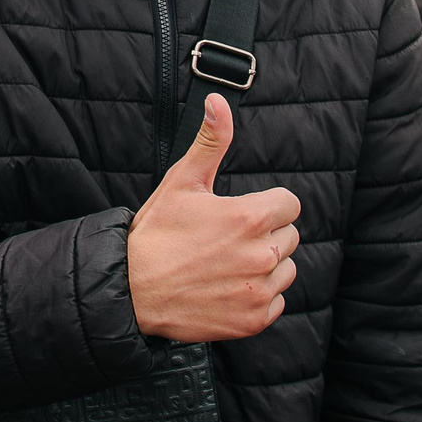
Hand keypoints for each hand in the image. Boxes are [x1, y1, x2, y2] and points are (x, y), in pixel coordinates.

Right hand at [126, 94, 301, 342]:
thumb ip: (210, 141)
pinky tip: (227, 287)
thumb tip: (218, 101)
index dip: (266, 205)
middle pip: (290, 236)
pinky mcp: (254, 320)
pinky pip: (277, 300)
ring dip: (265, 265)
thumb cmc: (156, 233)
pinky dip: (258, 295)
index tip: (240, 213)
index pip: (290, 204)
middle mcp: (262, 255)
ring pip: (286, 268)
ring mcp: (259, 290)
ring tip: (226, 263)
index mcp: (250, 218)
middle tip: (226, 239)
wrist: (131, 291)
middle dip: (266, 234)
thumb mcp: (182, 182)